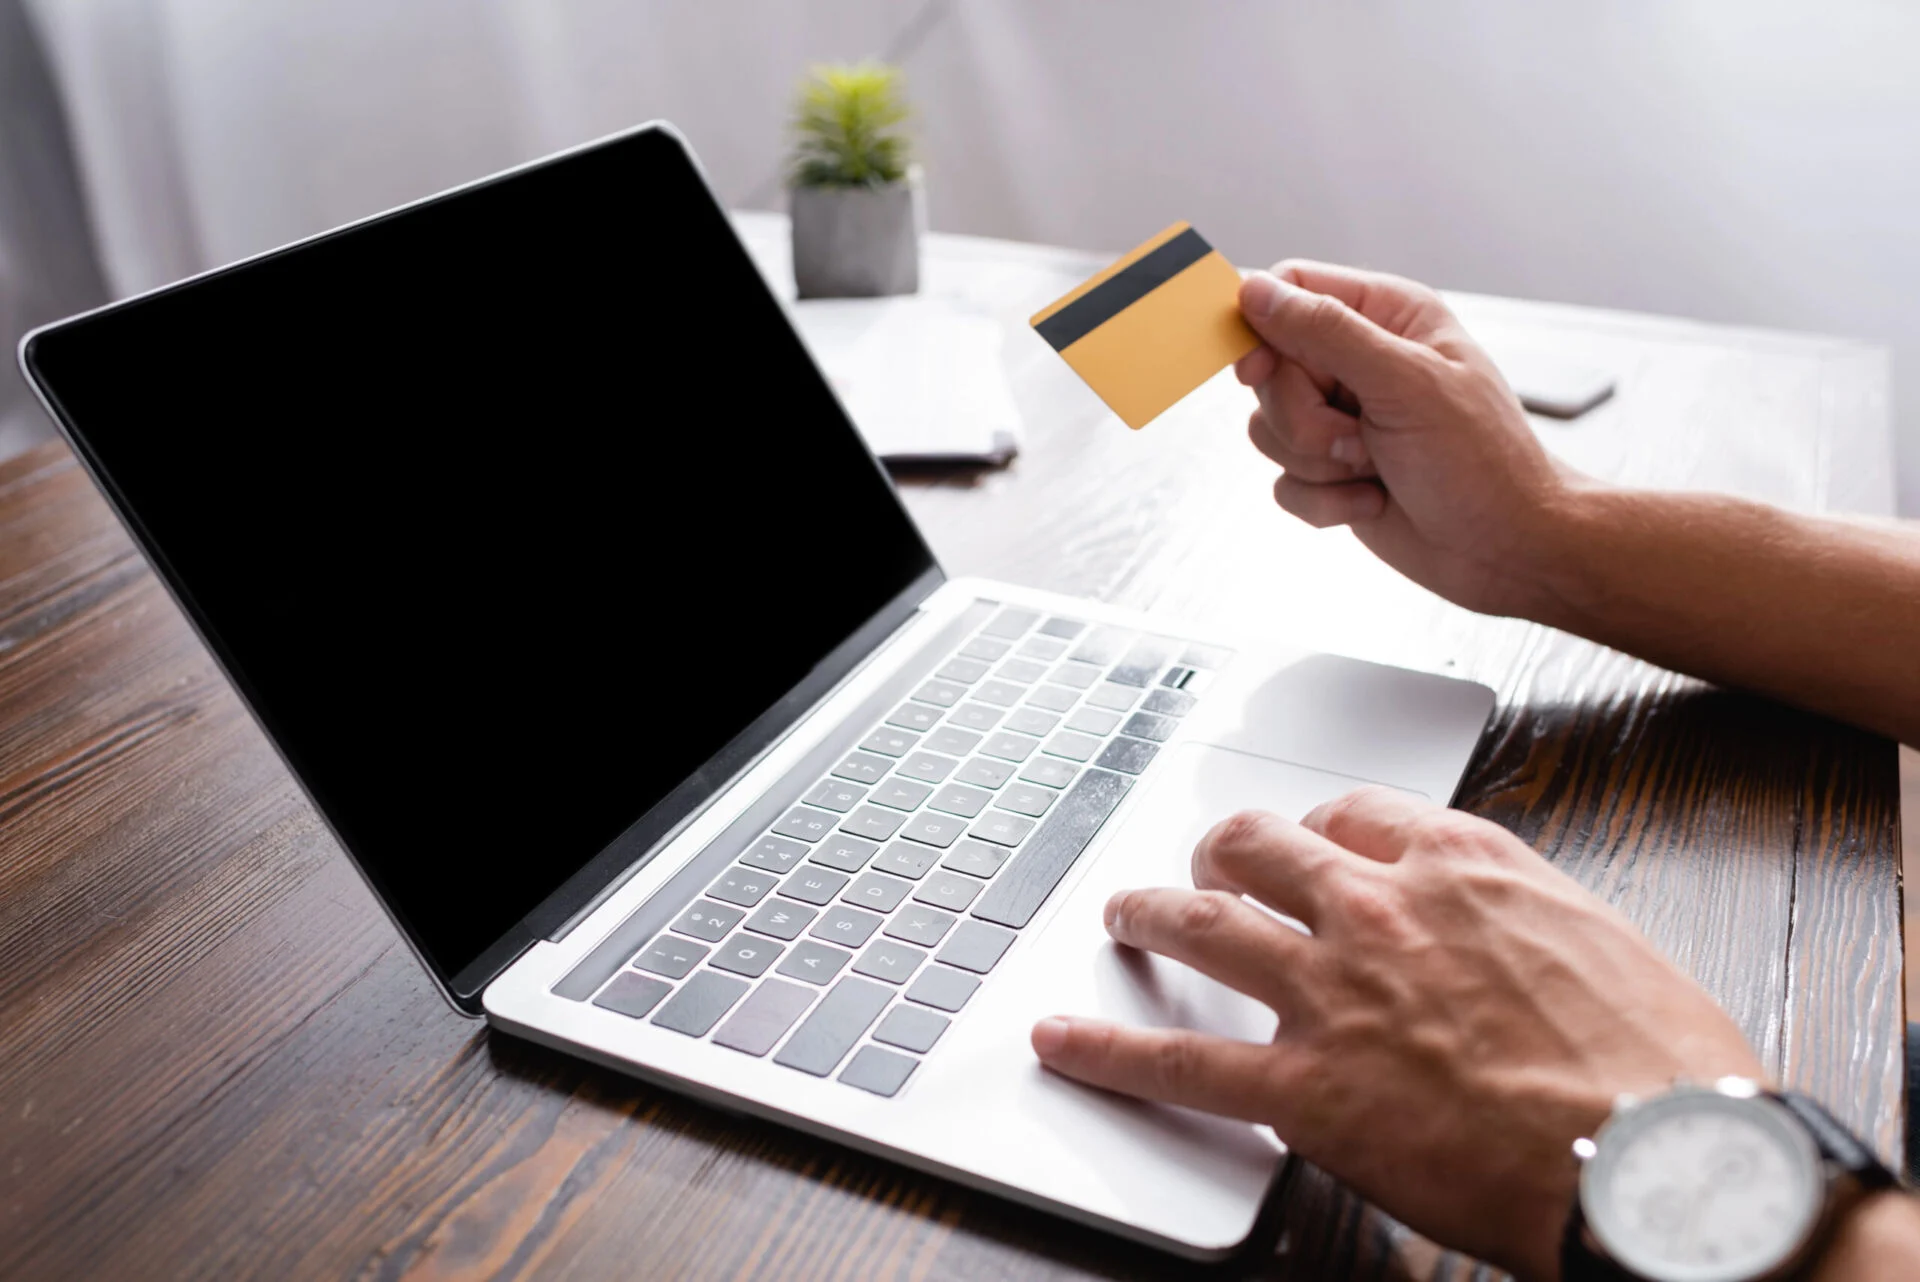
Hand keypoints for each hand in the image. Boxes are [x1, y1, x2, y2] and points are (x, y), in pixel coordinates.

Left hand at [1029, 788, 1764, 1280]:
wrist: (1661, 1164)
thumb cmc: (1658, 1071)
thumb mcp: (1604, 947)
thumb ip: (1521, 924)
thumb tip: (1497, 938)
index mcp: (1464, 864)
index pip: (1356, 813)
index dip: (1320, 827)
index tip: (1312, 841)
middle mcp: (1381, 906)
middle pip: (1262, 844)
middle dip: (1224, 849)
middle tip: (1208, 863)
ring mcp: (1332, 990)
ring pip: (1202, 921)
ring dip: (1148, 912)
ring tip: (1123, 915)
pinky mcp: (1304, 1085)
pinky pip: (1176, 1061)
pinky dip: (1106, 1051)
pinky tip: (1063, 1042)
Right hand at [1234, 261, 1583, 621]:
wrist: (1506, 550)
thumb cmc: (1481, 461)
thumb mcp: (1405, 383)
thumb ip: (1326, 331)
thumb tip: (1253, 292)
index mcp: (1387, 315)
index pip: (1292, 288)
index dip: (1262, 327)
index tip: (1259, 372)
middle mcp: (1359, 361)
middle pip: (1270, 368)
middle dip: (1303, 416)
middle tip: (1359, 437)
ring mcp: (1342, 419)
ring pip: (1267, 427)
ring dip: (1316, 460)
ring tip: (1374, 467)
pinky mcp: (1331, 472)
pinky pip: (1282, 480)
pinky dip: (1323, 500)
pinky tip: (1372, 500)